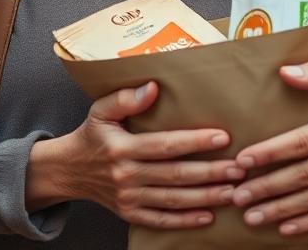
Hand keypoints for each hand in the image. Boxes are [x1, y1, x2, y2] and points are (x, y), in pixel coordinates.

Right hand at [55, 81, 243, 228]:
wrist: (68, 171)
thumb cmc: (91, 137)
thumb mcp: (99, 111)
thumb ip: (124, 98)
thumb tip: (153, 87)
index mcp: (122, 148)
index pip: (165, 145)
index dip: (195, 142)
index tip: (222, 137)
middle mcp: (127, 175)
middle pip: (175, 175)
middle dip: (210, 173)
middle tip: (239, 168)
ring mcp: (129, 198)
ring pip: (173, 200)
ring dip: (205, 197)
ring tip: (232, 191)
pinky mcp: (130, 214)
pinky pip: (161, 220)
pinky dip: (185, 220)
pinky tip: (208, 216)